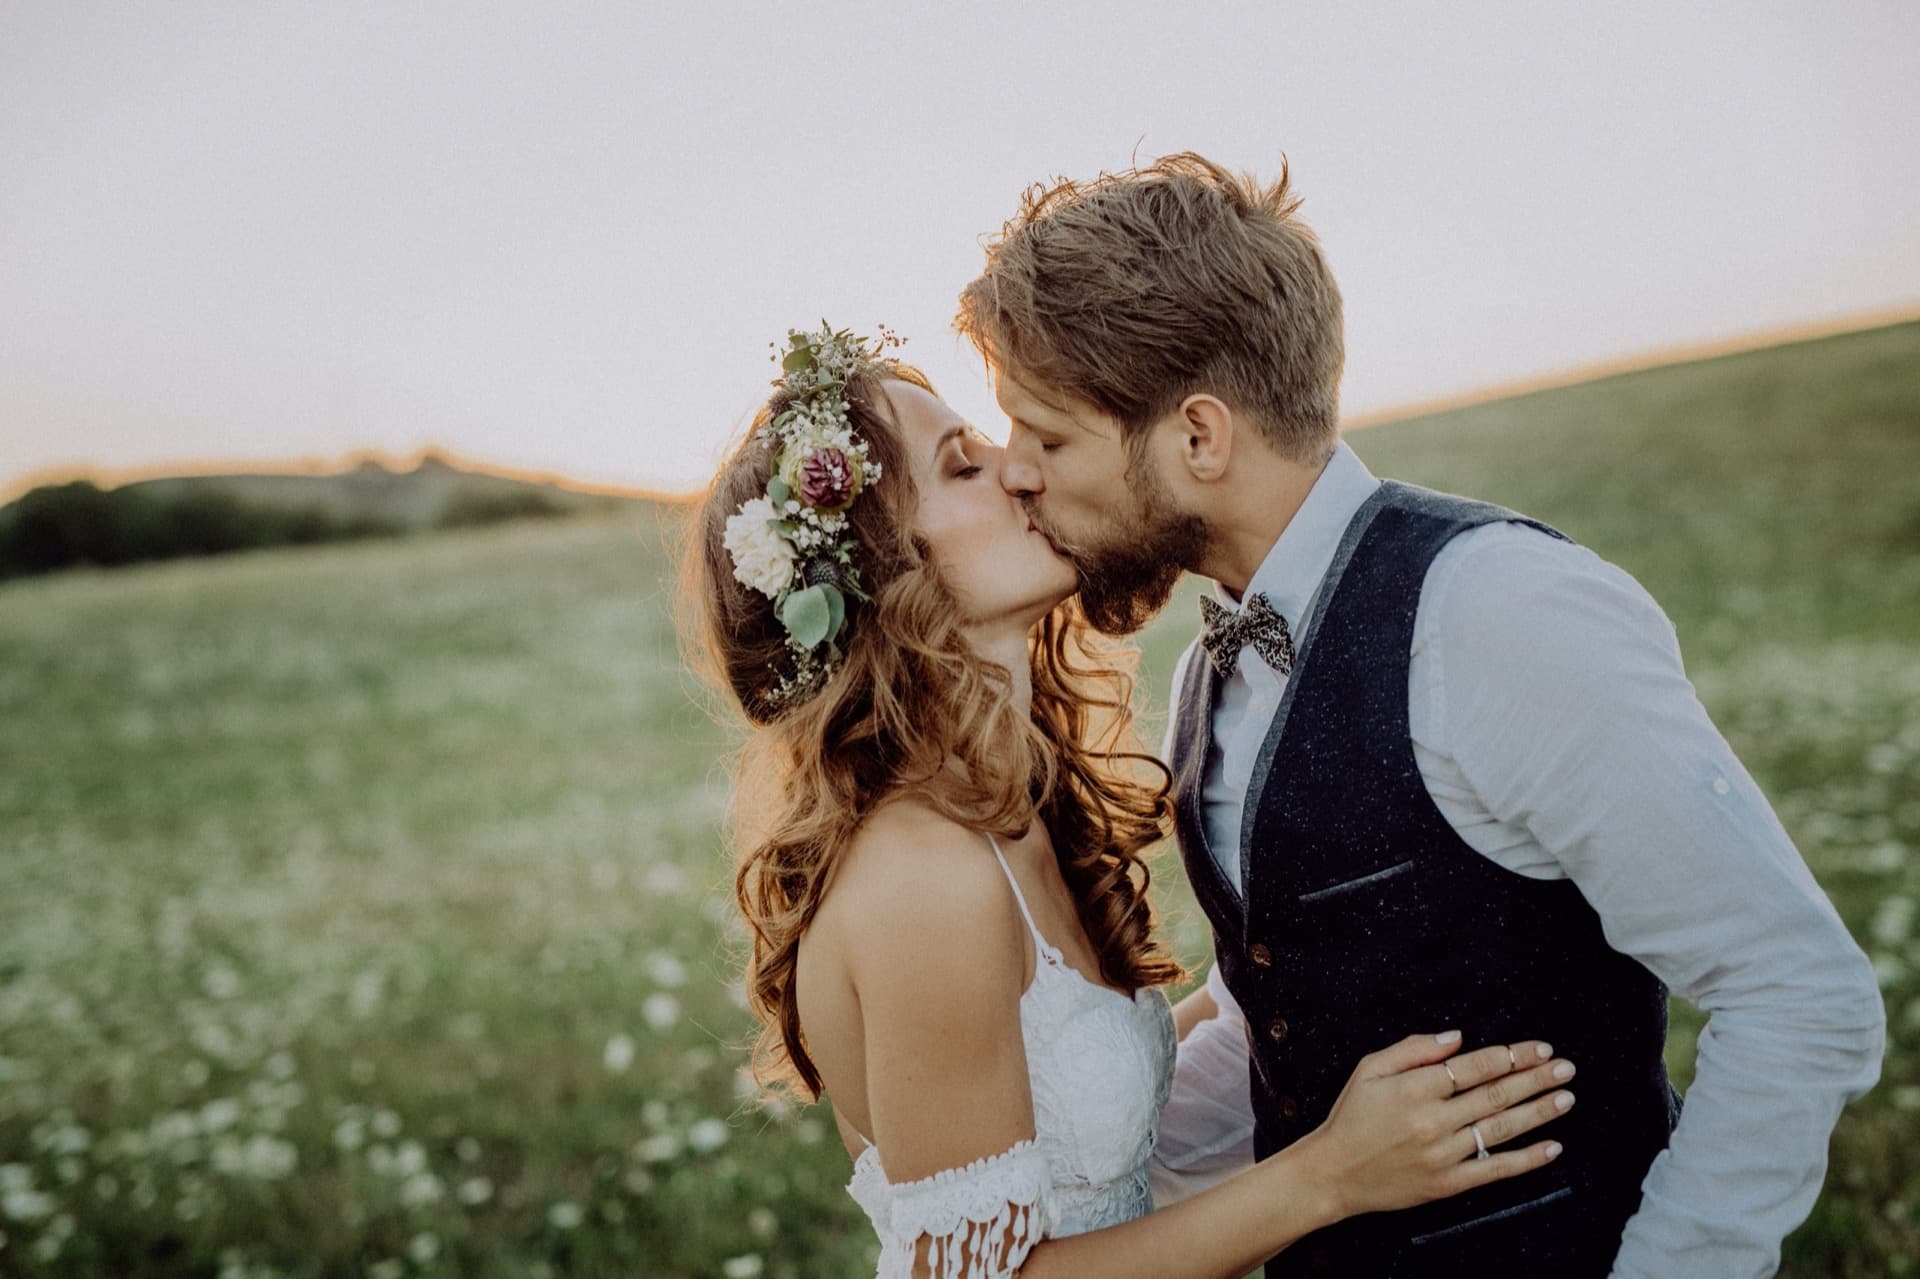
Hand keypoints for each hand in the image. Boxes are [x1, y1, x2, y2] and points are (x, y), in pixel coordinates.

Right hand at [1293, 1032, 1574, 1221]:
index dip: (1512, 1056)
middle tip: (1566, 1068)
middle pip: (1496, 1094)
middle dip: (1535, 1079)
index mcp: (1414, 1088)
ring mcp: (1443, 1154)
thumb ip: (1414, 1049)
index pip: (1475, 1067)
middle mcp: (1433, 1120)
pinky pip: (1494, 1169)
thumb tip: (1458, 1037)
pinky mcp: (1448, 1183)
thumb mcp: (1370, 1069)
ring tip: (1566, 1098)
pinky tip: (1552, 1147)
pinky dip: (1526, 1159)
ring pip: (1501, 1128)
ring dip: (1539, 1112)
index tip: (1540, 1049)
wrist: (1334, 1173)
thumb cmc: (1351, 1116)